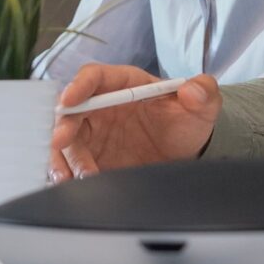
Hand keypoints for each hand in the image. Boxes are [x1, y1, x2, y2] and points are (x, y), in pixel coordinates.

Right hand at [48, 64, 218, 180]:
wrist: (185, 153)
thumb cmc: (187, 120)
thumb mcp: (202, 105)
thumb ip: (203, 93)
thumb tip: (193, 90)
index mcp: (124, 84)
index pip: (94, 77)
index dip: (79, 85)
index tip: (69, 99)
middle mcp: (101, 106)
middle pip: (71, 110)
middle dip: (62, 125)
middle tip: (60, 143)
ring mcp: (94, 133)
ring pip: (65, 141)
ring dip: (64, 157)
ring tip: (72, 177)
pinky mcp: (91, 158)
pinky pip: (70, 164)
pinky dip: (67, 173)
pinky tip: (73, 186)